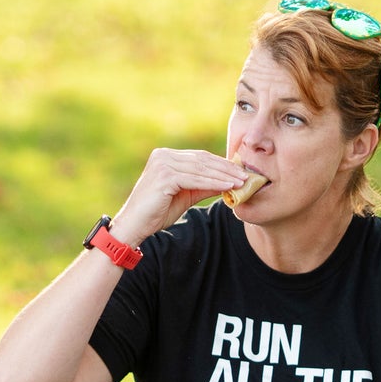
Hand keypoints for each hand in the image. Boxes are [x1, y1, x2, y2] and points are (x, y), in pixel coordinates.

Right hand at [112, 148, 247, 243]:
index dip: (222, 164)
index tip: (240, 171)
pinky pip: (195, 179)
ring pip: (201, 169)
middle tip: (247, 175)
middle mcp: (163, 155)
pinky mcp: (164, 176)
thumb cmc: (157, 212)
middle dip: (226, 169)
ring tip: (242, 182)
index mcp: (166, 156)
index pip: (200, 157)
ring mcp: (162, 164)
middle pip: (203, 160)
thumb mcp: (185, 195)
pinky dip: (213, 183)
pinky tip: (228, 187)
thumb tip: (227, 182)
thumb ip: (203, 186)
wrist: (134, 226)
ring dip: (224, 176)